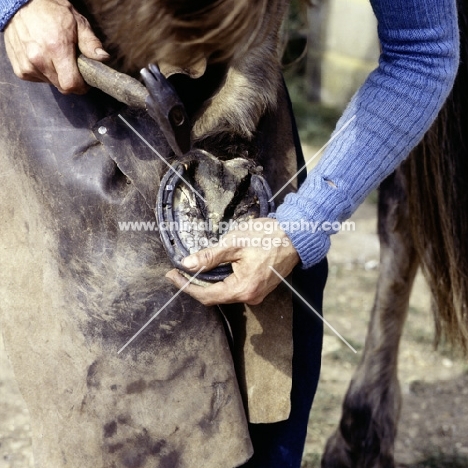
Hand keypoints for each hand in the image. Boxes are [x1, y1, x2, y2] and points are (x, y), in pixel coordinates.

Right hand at [4, 0, 108, 93]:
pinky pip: (38, 79)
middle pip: (62, 86)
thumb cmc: (51, 11)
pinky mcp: (19, 68)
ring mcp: (27, 64)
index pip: (71, 85)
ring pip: (51, 83)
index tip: (85, 81)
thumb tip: (104, 58)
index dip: (81, 86)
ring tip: (55, 57)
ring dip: (56, 75)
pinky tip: (43, 58)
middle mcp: (39, 59)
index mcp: (57, 48)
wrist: (20, 3)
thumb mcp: (77, 22)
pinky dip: (43, 73)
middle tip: (71, 66)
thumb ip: (91, 43)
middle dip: (70, 80)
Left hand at [165, 218, 299, 305]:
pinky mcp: (259, 288)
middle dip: (194, 285)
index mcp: (243, 288)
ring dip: (207, 283)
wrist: (296, 236)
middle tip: (177, 271)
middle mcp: (250, 297)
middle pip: (214, 297)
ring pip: (224, 293)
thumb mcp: (235, 243)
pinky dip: (220, 280)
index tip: (171, 275)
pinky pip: (234, 288)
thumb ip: (210, 256)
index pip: (206, 295)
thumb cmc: (267, 237)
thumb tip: (187, 264)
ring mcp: (256, 294)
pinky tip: (212, 270)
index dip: (186, 286)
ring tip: (191, 269)